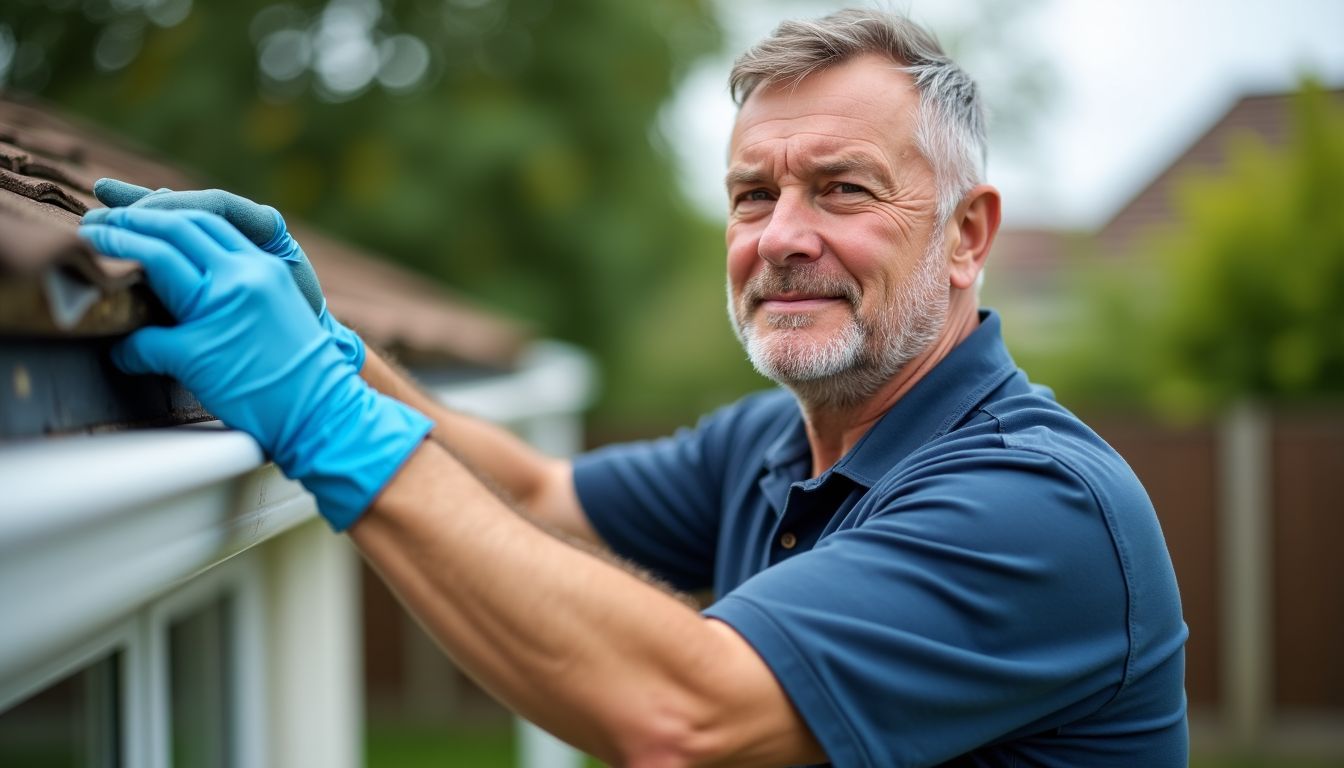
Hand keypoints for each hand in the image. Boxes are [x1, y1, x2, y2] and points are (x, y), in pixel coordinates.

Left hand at [79, 208, 430, 529]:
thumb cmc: (303, 371)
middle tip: (98, 219)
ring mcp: (224, 310)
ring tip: (92, 241)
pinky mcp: (203, 351)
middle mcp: (246, 278)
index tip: (135, 206)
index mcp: (265, 266)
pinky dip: (128, 347)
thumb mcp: (278, 309)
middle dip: (132, 218)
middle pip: (178, 228)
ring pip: (158, 259)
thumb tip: (192, 277)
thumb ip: (243, 285)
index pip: (208, 219)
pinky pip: (148, 339)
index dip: (165, 208)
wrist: (325, 411)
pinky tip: (118, 349)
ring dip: (118, 245)